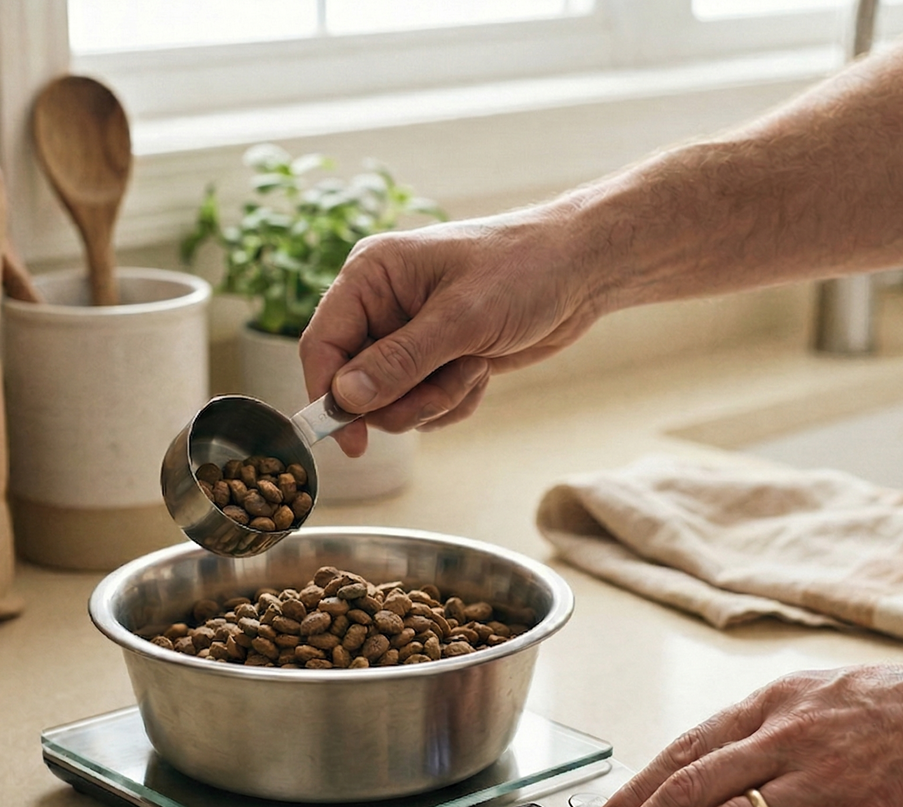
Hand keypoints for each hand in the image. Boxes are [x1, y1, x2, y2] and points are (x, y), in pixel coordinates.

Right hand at [298, 206, 602, 454]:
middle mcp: (380, 306)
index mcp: (370, 276)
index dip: (328, 396)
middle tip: (449, 385)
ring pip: (390, 403)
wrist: (580, 271)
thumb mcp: (462, 318)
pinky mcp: (433, 360)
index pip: (322, 345)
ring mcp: (406, 336)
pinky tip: (481, 371)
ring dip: (434, 400)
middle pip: (354, 385)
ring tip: (473, 368)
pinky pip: (421, 405)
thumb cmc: (524, 270)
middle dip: (403, 399)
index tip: (352, 441)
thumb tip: (345, 397)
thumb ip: (400, 361)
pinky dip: (452, 401)